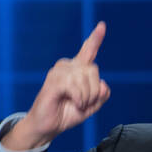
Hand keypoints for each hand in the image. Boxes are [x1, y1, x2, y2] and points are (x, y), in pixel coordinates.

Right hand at [3, 22, 111, 149]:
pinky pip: (74, 85)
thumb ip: (102, 96)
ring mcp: (59, 72)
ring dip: (86, 97)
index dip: (95, 38)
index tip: (102, 25)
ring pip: (84, 78)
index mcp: (77, 70)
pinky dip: (79, 98)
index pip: (88, 51)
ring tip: (77, 104)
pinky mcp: (53, 81)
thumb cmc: (67, 113)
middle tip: (84, 103)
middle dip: (94, 91)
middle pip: (93, 70)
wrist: (48, 126)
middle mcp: (68, 67)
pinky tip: (74, 103)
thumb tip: (103, 84)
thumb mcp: (91, 107)